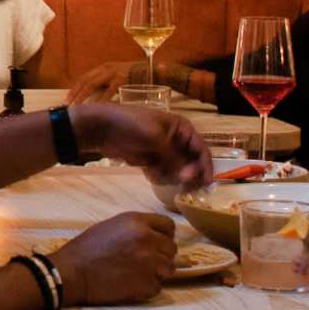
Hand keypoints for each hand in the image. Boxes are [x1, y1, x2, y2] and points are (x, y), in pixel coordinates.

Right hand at [52, 212, 178, 305]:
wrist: (72, 273)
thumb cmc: (86, 249)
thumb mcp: (112, 226)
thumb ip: (135, 228)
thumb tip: (153, 236)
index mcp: (137, 222)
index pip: (169, 226)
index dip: (164, 235)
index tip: (158, 243)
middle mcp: (148, 239)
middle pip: (171, 248)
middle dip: (161, 255)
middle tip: (145, 262)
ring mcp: (150, 263)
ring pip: (169, 268)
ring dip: (157, 272)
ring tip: (138, 274)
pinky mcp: (147, 284)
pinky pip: (158, 286)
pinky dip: (147, 287)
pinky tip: (131, 285)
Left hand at [69, 100, 211, 190]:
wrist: (102, 128)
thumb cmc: (131, 125)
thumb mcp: (156, 138)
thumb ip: (174, 157)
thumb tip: (189, 175)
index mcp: (181, 128)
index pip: (201, 149)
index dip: (206, 167)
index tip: (206, 184)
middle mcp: (176, 140)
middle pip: (192, 162)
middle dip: (187, 174)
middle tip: (183, 184)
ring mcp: (163, 151)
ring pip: (177, 171)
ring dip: (170, 176)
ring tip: (156, 171)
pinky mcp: (150, 160)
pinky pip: (162, 173)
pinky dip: (158, 176)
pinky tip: (148, 172)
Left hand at [74, 59, 214, 104]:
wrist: (160, 70)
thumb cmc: (140, 77)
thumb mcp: (121, 80)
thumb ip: (109, 87)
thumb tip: (97, 100)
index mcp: (105, 67)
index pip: (84, 79)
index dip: (74, 90)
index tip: (66, 102)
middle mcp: (107, 68)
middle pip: (84, 81)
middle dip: (74, 95)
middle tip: (67, 108)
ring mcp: (115, 72)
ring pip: (93, 85)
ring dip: (83, 97)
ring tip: (76, 109)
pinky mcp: (124, 78)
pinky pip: (108, 91)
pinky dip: (100, 100)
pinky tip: (95, 109)